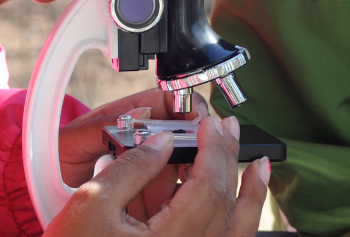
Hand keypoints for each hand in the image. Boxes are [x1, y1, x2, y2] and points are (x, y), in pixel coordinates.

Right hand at [47, 115, 270, 236]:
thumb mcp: (92, 202)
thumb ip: (132, 167)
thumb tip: (163, 141)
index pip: (207, 187)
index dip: (212, 149)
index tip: (210, 123)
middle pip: (225, 206)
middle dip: (230, 161)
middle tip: (230, 130)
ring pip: (233, 231)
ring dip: (247, 195)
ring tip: (258, 166)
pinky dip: (233, 218)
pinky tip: (237, 199)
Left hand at [58, 88, 207, 218]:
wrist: (43, 185)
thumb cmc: (55, 155)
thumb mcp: (73, 139)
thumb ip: (103, 127)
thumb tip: (141, 114)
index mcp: (128, 113)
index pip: (169, 99)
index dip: (187, 105)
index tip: (196, 117)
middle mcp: (143, 136)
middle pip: (183, 129)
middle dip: (198, 136)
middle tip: (204, 148)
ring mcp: (147, 161)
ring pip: (183, 157)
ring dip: (193, 162)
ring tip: (195, 172)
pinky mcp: (147, 186)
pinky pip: (171, 183)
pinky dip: (180, 186)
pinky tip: (181, 193)